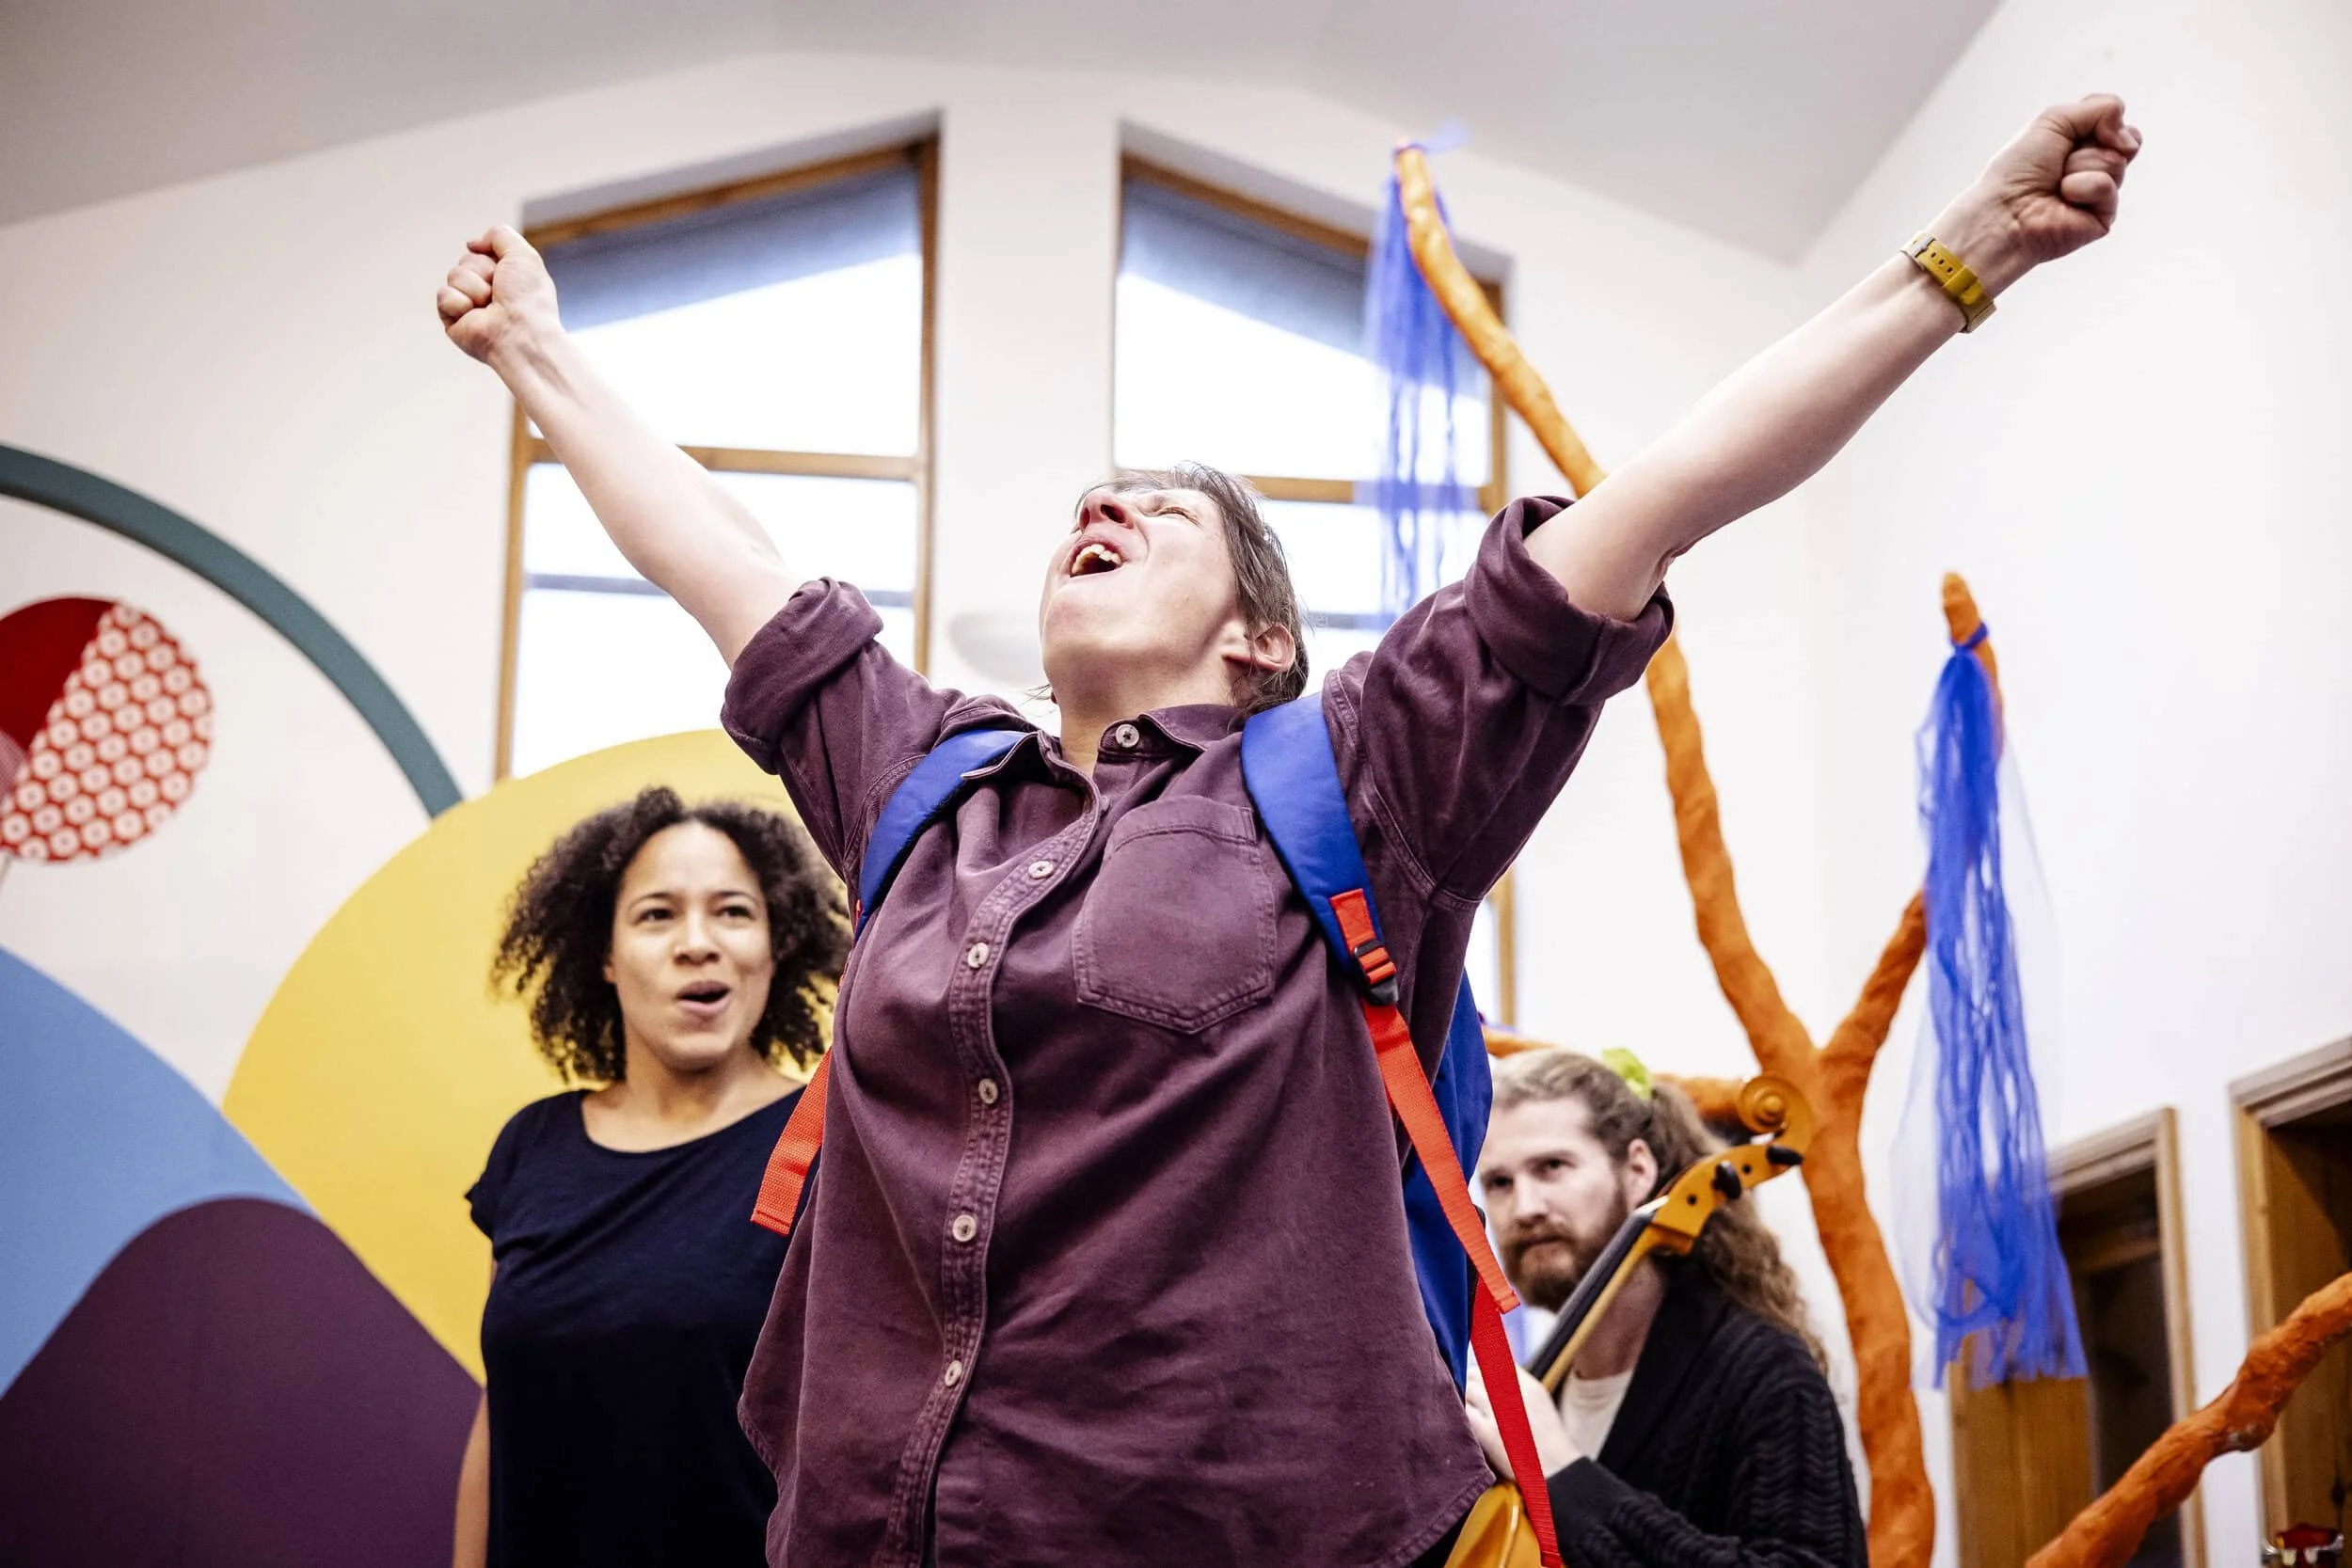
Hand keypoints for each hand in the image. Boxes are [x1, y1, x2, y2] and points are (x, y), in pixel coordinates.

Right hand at [437, 225, 561, 366]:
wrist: (520, 333)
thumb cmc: (528, 299)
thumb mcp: (523, 254)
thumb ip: (499, 235)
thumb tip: (472, 244)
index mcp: (504, 278)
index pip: (481, 252)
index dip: (492, 258)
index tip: (506, 272)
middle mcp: (487, 291)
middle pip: (466, 261)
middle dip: (482, 271)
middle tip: (498, 291)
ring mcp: (469, 305)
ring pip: (454, 275)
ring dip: (474, 287)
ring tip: (489, 305)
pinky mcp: (453, 320)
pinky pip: (443, 295)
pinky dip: (459, 303)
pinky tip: (474, 316)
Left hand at [1464, 1360, 1578, 1480]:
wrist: (1557, 1471)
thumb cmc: (1548, 1441)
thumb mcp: (1540, 1403)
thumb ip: (1520, 1386)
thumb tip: (1497, 1372)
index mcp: (1528, 1385)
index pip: (1496, 1361)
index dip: (1481, 1368)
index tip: (1475, 1375)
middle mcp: (1513, 1393)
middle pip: (1477, 1373)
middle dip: (1467, 1381)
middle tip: (1465, 1393)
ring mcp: (1500, 1412)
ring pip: (1468, 1390)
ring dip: (1462, 1397)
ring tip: (1462, 1407)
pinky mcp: (1488, 1433)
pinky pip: (1465, 1412)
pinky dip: (1461, 1414)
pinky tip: (1462, 1422)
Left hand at [1932, 95, 2141, 294]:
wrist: (2004, 211)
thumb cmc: (2018, 169)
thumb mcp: (2055, 120)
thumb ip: (2101, 108)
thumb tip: (2129, 136)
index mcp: (2081, 143)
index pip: (2116, 119)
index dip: (2103, 119)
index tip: (2070, 131)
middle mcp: (2094, 166)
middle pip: (2128, 138)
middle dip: (2093, 142)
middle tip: (2061, 160)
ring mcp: (2100, 193)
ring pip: (2118, 161)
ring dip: (2081, 165)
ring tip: (2057, 183)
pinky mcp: (2103, 217)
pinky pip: (2108, 187)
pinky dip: (2083, 187)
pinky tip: (2063, 198)